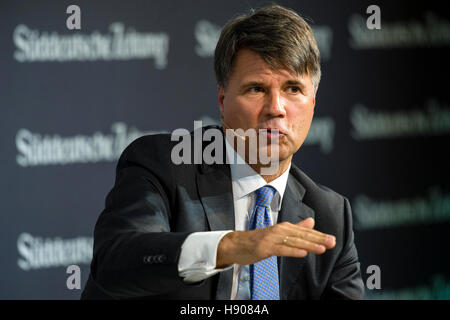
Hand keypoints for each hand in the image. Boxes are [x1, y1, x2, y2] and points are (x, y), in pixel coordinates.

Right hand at [216, 218, 335, 267]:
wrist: (235, 244)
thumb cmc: (257, 240)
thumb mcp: (278, 233)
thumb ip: (295, 228)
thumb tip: (311, 222)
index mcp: (283, 228)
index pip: (304, 232)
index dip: (318, 235)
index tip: (332, 239)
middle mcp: (279, 231)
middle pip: (301, 235)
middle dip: (318, 239)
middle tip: (332, 242)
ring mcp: (271, 239)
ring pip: (293, 242)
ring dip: (309, 244)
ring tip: (322, 248)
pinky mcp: (264, 248)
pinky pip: (281, 250)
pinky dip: (292, 251)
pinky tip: (303, 253)